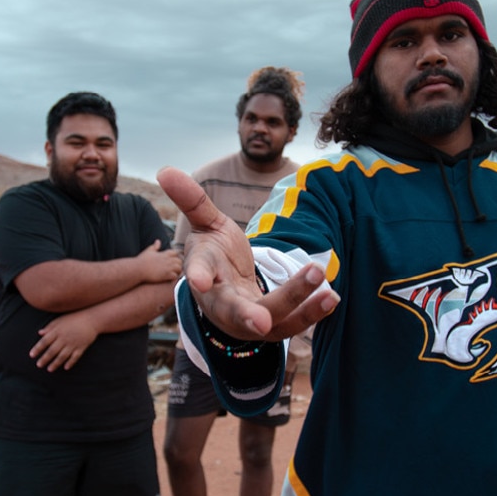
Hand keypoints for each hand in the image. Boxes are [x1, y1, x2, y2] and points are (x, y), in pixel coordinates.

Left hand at [30, 313, 97, 371]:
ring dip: (55, 363)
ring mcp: (73, 343)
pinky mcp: (82, 347)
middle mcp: (64, 338)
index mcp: (57, 331)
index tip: (31, 355)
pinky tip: (65, 367)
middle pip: (52, 350)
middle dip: (45, 358)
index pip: (45, 341)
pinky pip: (75, 357)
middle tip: (39, 365)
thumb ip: (50, 327)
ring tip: (49, 369)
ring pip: (62, 356)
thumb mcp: (60, 320)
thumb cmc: (73, 318)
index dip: (38, 348)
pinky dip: (71, 362)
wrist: (91, 318)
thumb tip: (39, 333)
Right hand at [136, 239, 182, 282]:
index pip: (175, 253)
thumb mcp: (149, 251)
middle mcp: (167, 260)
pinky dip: (174, 278)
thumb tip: (158, 241)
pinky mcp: (166, 275)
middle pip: (179, 261)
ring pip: (179, 268)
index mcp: (164, 254)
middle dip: (178, 265)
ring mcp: (167, 267)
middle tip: (174, 269)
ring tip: (173, 274)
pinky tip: (169, 278)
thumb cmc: (142, 260)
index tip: (171, 261)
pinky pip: (175, 276)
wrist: (138, 269)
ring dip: (177, 271)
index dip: (175, 257)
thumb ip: (155, 246)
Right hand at [157, 167, 337, 340]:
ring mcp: (249, 320)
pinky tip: (331, 296)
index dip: (198, 277)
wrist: (227, 288)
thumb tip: (165, 170)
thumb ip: (191, 200)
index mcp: (203, 275)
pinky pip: (293, 323)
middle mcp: (223, 305)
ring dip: (296, 302)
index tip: (199, 282)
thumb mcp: (206, 224)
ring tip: (318, 275)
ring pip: (272, 320)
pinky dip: (312, 312)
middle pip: (235, 312)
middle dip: (248, 316)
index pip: (198, 274)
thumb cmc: (215, 254)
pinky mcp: (274, 325)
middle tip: (262, 321)